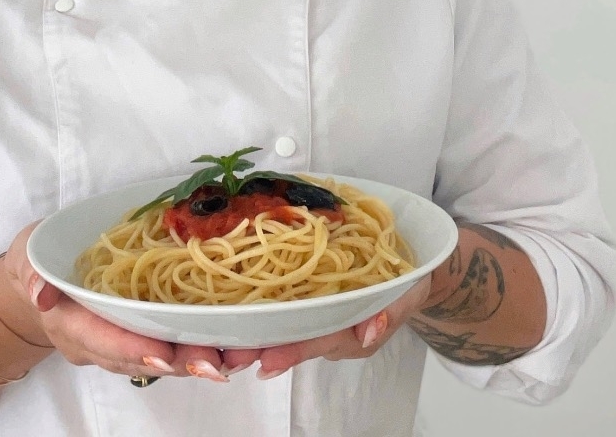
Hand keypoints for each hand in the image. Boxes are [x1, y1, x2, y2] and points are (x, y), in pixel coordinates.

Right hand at [0, 221, 229, 382]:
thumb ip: (34, 272)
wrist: (39, 275)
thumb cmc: (39, 257)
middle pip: (139, 358)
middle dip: (179, 361)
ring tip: (237, 356)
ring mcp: (118, 342)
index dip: (133, 347)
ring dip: (197, 360)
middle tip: (217, 361)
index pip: (102, 339)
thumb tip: (41, 290)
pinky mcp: (138, 332)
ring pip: (159, 359)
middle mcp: (96, 342)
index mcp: (69, 322)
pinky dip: (198, 347)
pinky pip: (168, 347)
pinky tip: (231, 344)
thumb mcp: (29, 254)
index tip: (165, 352)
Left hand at [222, 274, 432, 378]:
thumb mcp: (406, 293)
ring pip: (286, 330)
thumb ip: (389, 311)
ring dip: (256, 335)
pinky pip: (287, 310)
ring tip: (224, 343)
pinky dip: (263, 313)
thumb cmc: (405, 281)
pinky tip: (236, 310)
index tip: (265, 362)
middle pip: (294, 342)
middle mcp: (331, 330)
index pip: (319, 341)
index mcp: (352, 332)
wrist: (409, 271)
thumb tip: (370, 328)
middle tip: (230, 357)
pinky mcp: (311, 298)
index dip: (293, 351)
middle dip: (263, 349)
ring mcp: (320, 317)